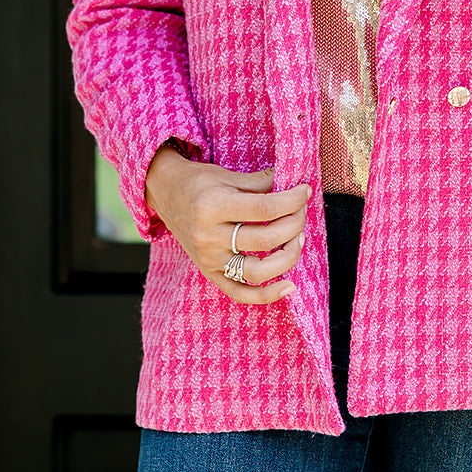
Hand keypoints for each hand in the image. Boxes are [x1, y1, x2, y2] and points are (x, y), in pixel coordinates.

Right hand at [145, 150, 309, 305]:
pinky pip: (240, 293)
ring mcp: (209, 259)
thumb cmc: (199, 183)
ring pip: (257, 271)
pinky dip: (267, 295)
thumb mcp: (227, 175)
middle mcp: (208, 236)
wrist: (166, 194)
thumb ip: (261, 183)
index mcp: (213, 206)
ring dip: (288, 257)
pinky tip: (288, 286)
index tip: (304, 191)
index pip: (265, 208)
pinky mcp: (210, 273)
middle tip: (301, 212)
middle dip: (294, 225)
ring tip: (297, 240)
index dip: (292, 201)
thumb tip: (294, 187)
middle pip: (265, 239)